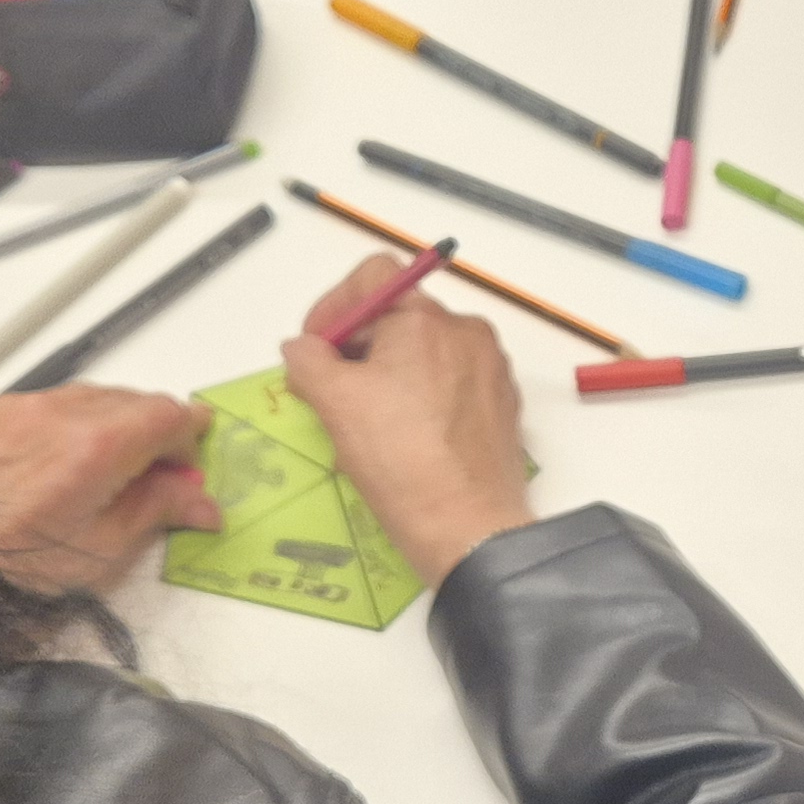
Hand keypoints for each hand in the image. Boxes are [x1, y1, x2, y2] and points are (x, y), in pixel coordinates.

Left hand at [0, 385, 219, 593]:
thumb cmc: (15, 568)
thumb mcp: (104, 551)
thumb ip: (159, 511)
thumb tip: (201, 501)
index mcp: (94, 449)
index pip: (167, 415)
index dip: (190, 435)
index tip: (193, 455)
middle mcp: (56, 415)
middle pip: (132, 400)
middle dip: (154, 432)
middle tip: (158, 474)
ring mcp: (20, 409)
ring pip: (91, 397)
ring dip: (113, 423)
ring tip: (110, 468)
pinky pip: (48, 403)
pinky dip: (68, 423)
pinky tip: (64, 460)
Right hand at [277, 257, 536, 585]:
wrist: (468, 527)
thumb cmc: (401, 460)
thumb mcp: (335, 404)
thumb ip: (309, 361)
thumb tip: (302, 347)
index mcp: (426, 319)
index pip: (374, 276)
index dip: (334, 305)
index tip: (316, 347)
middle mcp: (466, 332)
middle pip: (400, 315)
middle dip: (359, 344)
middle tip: (330, 388)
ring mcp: (490, 368)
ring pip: (427, 352)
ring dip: (390, 372)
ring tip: (367, 420)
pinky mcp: (502, 405)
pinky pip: (453, 383)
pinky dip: (423, 396)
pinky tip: (405, 437)